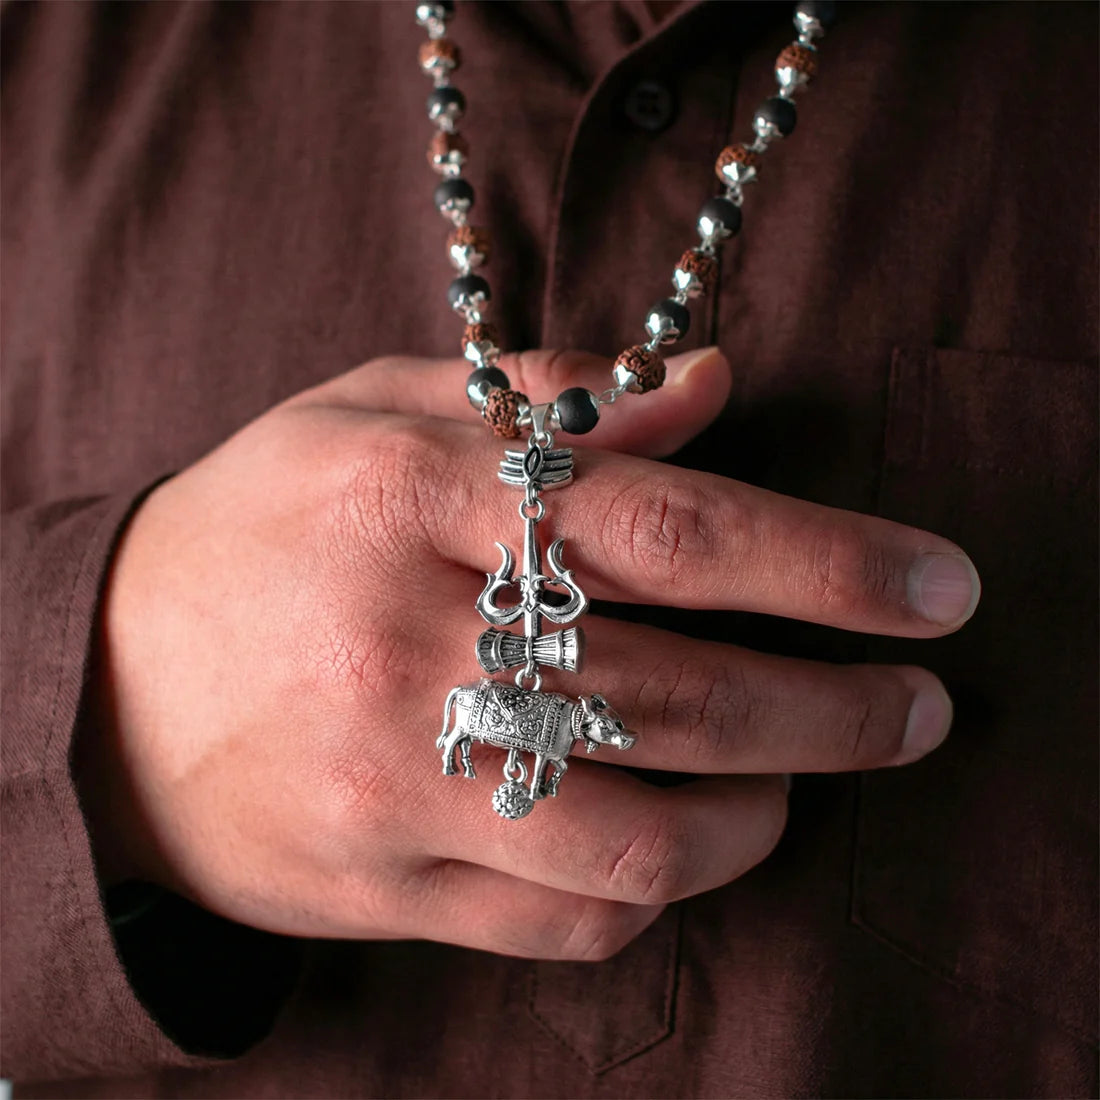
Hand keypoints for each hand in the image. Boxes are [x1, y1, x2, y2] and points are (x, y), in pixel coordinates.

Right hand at [79, 346, 979, 959]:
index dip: (826, 560)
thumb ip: (547, 397)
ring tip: (801, 774)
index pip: (663, 525)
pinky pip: (566, 917)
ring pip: (642, 834)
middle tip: (923, 706)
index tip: (935, 588)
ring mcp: (386, 785)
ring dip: (766, 811)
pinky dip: (660, 887)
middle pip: (680, 690)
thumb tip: (709, 385)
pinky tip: (678, 840)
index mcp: (408, 496)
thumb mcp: (375, 410)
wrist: (99, 687)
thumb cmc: (261, 526)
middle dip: (839, 707)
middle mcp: (402, 645)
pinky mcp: (376, 890)